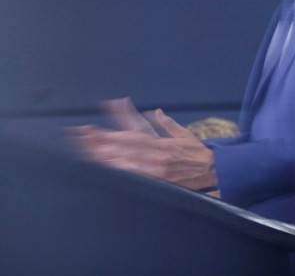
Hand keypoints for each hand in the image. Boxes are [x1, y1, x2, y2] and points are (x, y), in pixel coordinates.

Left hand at [69, 99, 217, 190]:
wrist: (212, 169)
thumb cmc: (196, 152)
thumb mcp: (184, 134)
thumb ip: (167, 124)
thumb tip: (156, 112)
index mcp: (161, 143)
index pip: (131, 137)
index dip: (112, 134)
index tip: (94, 130)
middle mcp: (157, 156)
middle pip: (124, 150)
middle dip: (102, 145)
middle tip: (82, 139)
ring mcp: (156, 171)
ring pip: (127, 165)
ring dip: (106, 160)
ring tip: (87, 155)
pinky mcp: (159, 183)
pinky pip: (137, 179)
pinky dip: (122, 175)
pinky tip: (108, 173)